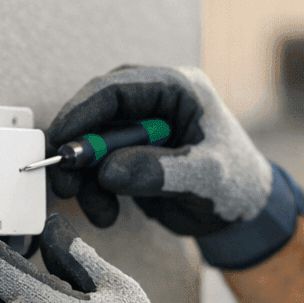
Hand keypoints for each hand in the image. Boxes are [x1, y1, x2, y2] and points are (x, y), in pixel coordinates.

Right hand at [47, 66, 303, 269]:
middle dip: (78, 151)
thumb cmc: (236, 185)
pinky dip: (94, 191)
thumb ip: (158, 171)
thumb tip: (106, 171)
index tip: (59, 142)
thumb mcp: (205, 177)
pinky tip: (108, 214)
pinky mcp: (131, 154)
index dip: (83, 112)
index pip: (117, 88)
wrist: (244, 213)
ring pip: (92, 144)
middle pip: (96, 114)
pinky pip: (98, 167)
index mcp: (177, 88)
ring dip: (86, 179)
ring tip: (100, 212)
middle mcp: (154, 101)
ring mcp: (140, 128)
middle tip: (65, 183)